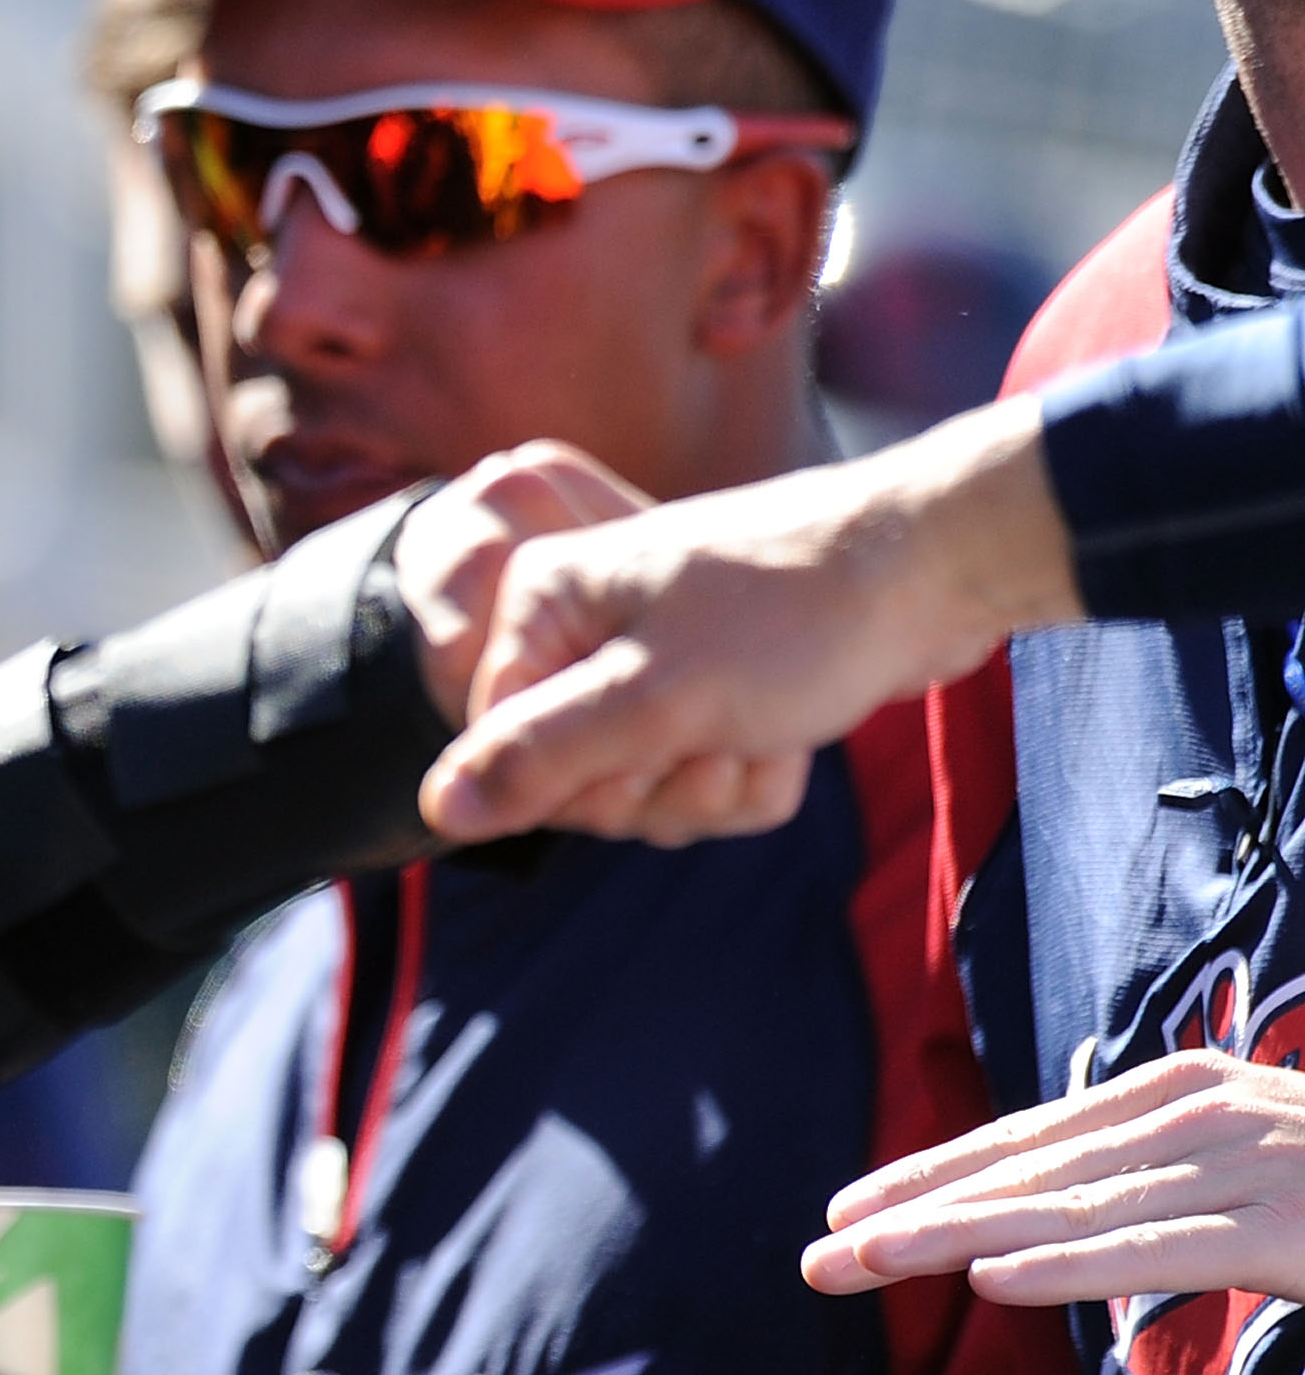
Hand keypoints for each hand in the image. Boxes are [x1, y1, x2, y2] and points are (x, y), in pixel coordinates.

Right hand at [419, 398, 1075, 847]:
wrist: (938, 566)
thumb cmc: (794, 615)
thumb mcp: (654, 699)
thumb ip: (537, 756)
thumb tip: (437, 807)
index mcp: (545, 600)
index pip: (499, 745)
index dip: (570, 781)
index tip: (643, 756)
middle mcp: (587, 624)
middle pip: (569, 776)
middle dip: (652, 786)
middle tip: (715, 743)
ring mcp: (655, 659)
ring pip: (641, 786)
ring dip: (710, 785)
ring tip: (764, 731)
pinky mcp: (718, 689)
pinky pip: (701, 774)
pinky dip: (751, 774)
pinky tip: (790, 737)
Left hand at [805, 1051, 1304, 1307]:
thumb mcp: (1244, 1150)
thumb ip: (1156, 1169)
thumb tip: (1054, 1209)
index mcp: (1177, 1093)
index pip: (1024, 1141)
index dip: (929, 1176)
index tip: (843, 1213)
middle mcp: (1193, 1117)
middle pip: (1024, 1175)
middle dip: (911, 1216)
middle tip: (815, 1256)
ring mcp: (1240, 1169)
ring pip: (1066, 1214)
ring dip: (954, 1242)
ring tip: (865, 1263)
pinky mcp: (1285, 1230)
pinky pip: (1157, 1253)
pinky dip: (1067, 1267)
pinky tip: (989, 1282)